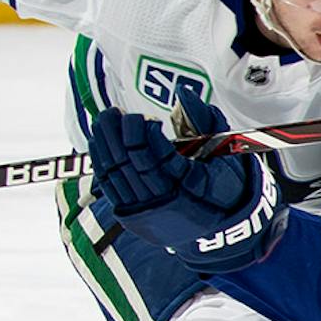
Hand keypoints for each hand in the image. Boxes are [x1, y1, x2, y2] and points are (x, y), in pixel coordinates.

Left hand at [89, 91, 285, 272]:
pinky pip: (109, 185)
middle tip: (117, 112)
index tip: (146, 119)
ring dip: (107, 143)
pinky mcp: (132, 214)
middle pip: (135, 163)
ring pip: (118, 173)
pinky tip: (99, 140)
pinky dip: (100, 160)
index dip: (147, 135)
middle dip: (121, 133)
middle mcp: (169, 203)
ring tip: (106, 119)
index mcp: (195, 188)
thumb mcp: (222, 151)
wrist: (219, 227)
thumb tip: (183, 93)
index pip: (162, 158)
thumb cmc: (222, 182)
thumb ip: (204, 119)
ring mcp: (148, 211)